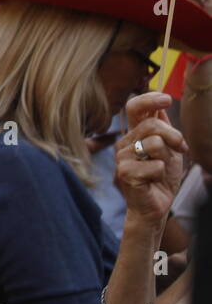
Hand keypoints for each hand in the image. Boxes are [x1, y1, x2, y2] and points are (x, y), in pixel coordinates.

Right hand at [114, 92, 187, 226]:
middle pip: (152, 125)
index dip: (149, 99)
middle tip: (180, 150)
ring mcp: (123, 157)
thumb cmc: (161, 178)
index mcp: (136, 134)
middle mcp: (126, 142)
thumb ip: (164, 129)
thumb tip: (161, 107)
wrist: (155, 205)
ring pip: (155, 144)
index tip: (167, 98)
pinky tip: (153, 181)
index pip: (135, 107)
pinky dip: (161, 174)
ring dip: (167, 159)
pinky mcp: (125, 172)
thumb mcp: (169, 150)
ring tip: (161, 169)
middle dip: (174, 137)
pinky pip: (155, 165)